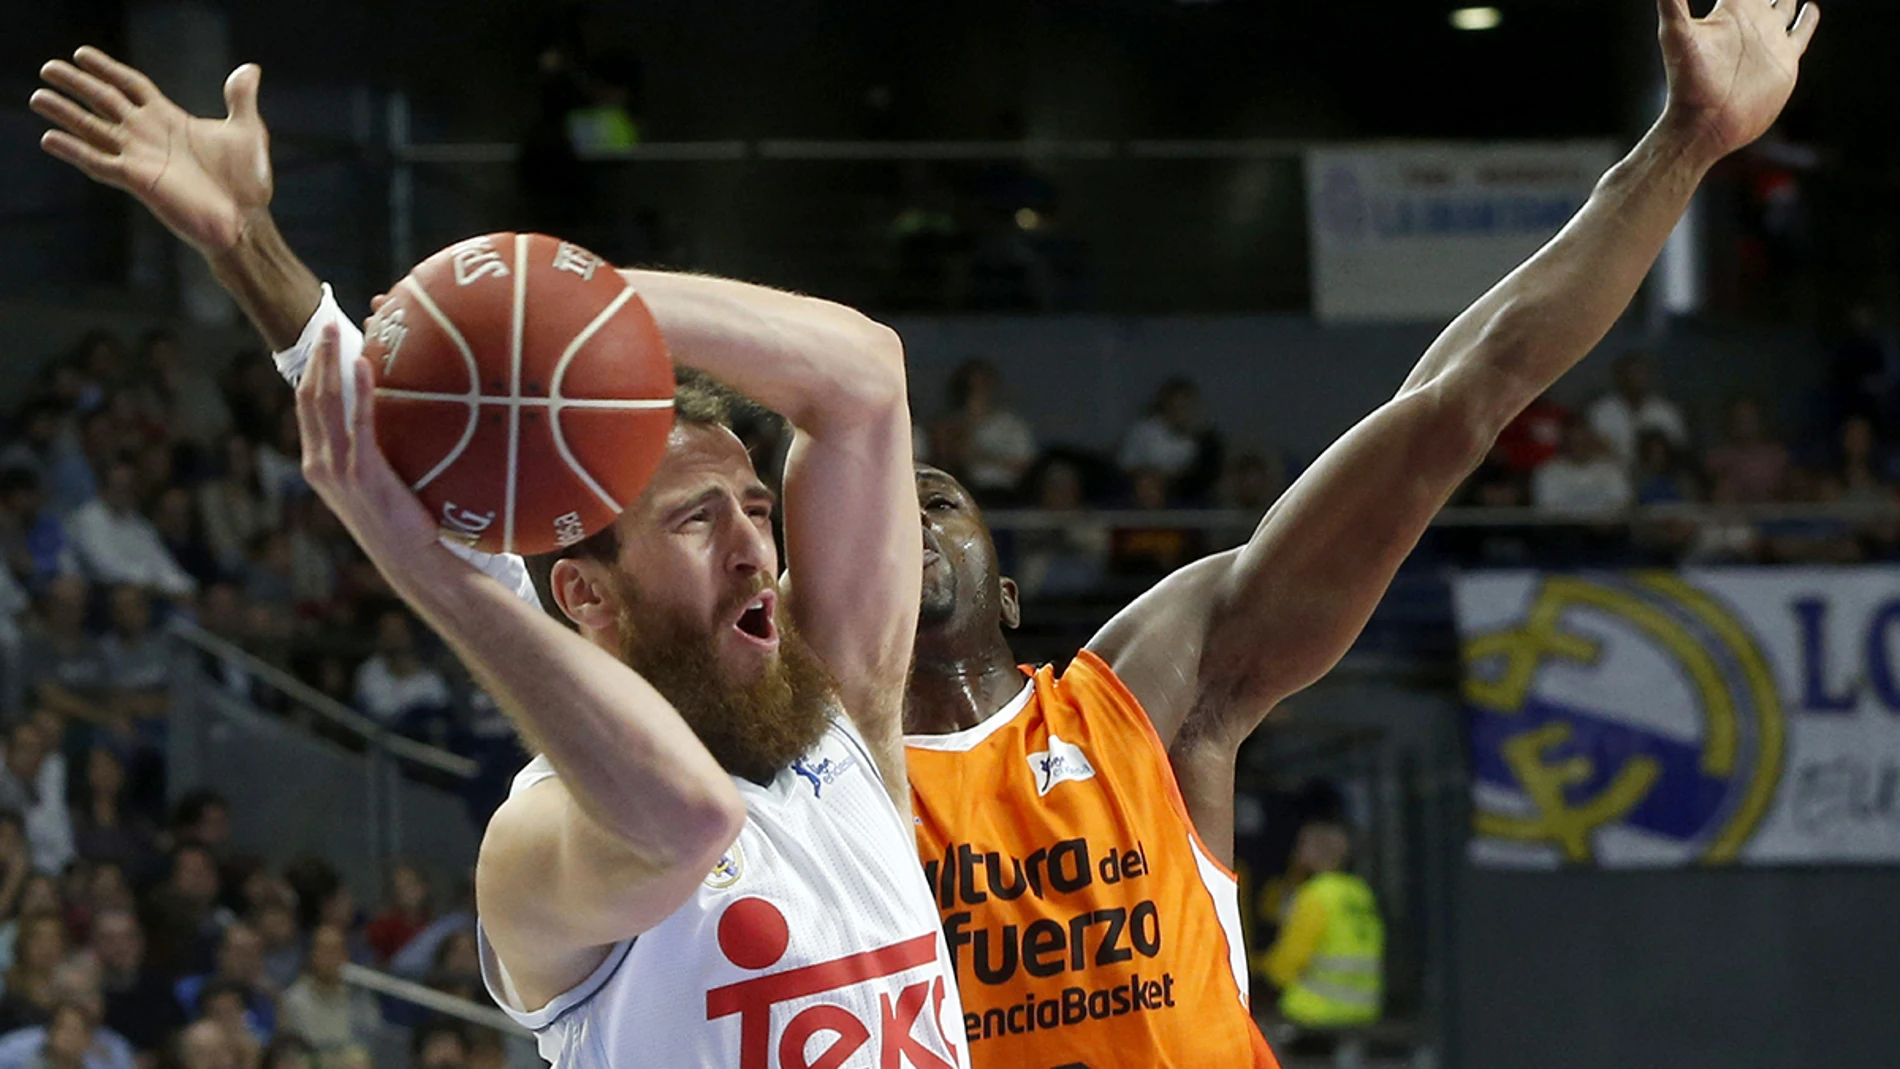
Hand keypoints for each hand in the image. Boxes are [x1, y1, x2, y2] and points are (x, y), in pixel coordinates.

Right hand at [32, 47, 272, 256]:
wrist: (246, 221)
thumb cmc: (247, 183)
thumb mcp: (247, 131)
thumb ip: (240, 99)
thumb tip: (249, 69)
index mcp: (170, 119)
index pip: (130, 85)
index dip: (107, 69)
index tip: (81, 54)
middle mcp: (149, 135)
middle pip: (104, 101)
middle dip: (77, 84)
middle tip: (48, 68)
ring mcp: (140, 157)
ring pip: (93, 129)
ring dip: (65, 113)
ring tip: (38, 97)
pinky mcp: (137, 181)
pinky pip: (99, 162)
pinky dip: (75, 151)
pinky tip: (50, 139)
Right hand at [295, 325, 441, 571]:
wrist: (409, 559)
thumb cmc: (400, 521)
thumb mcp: (374, 481)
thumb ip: (368, 450)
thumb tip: (387, 414)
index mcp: (317, 463)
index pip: (306, 407)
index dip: (310, 370)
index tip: (320, 341)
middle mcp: (318, 463)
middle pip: (309, 396)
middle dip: (315, 356)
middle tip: (326, 321)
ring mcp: (337, 468)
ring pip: (326, 402)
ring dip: (330, 362)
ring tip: (337, 330)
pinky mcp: (362, 472)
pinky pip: (359, 422)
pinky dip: (360, 390)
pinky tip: (364, 365)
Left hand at [1657, 0, 1819, 159]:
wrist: (1705, 124)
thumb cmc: (1687, 81)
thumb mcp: (1676, 34)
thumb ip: (1671, 1)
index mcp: (1731, 10)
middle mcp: (1751, 21)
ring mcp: (1769, 40)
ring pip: (1784, 6)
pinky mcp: (1784, 61)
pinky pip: (1800, 33)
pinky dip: (1807, 19)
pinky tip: (1809, 8)